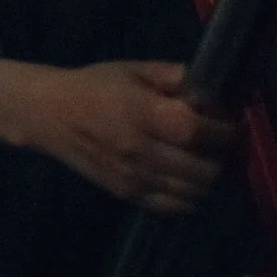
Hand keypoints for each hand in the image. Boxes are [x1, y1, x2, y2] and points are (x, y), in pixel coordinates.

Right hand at [0, 58, 238, 215]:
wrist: (48, 114)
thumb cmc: (93, 86)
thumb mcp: (133, 70)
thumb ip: (175, 77)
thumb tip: (211, 94)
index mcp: (145, 113)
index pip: (202, 132)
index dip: (225, 132)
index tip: (228, 126)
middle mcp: (142, 149)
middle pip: (204, 169)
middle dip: (221, 158)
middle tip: (219, 147)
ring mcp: (134, 176)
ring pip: (193, 192)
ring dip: (207, 179)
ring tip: (204, 163)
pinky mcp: (126, 193)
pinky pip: (173, 207)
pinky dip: (189, 198)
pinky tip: (186, 182)